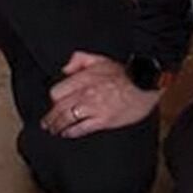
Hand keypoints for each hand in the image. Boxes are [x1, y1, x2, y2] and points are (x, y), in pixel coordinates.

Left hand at [42, 50, 159, 137]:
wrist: (145, 83)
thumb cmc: (126, 73)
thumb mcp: (100, 59)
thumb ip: (79, 60)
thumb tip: (65, 68)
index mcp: (83, 79)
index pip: (57, 92)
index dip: (53, 99)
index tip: (53, 104)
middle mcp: (85, 94)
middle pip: (59, 108)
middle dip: (50, 118)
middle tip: (46, 123)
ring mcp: (94, 108)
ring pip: (67, 119)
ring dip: (57, 126)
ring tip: (53, 130)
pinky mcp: (103, 120)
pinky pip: (82, 128)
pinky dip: (71, 132)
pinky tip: (67, 134)